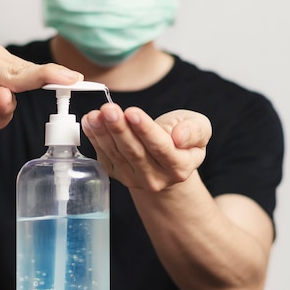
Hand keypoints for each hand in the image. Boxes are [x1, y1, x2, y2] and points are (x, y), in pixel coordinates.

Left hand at [82, 104, 211, 191]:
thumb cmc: (182, 139)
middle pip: (135, 152)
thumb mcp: (199, 128)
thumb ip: (194, 130)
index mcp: (179, 167)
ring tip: (96, 114)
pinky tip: (90, 122)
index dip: (146, 130)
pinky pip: (104, 157)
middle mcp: (156, 178)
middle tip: (109, 110)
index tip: (132, 112)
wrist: (166, 160)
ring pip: (117, 155)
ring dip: (103, 133)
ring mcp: (134, 179)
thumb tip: (180, 136)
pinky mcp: (117, 175)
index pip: (161, 148)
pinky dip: (95, 138)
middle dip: (120, 129)